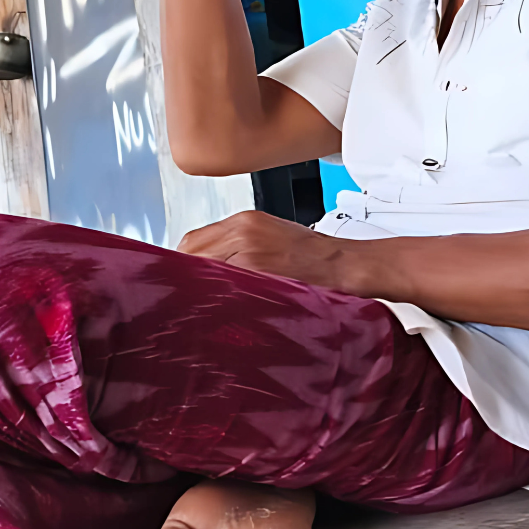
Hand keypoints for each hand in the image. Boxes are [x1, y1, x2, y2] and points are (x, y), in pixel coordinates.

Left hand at [178, 210, 353, 289]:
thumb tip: (210, 268)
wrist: (345, 264)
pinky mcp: (256, 269)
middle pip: (191, 254)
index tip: (184, 280)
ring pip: (202, 269)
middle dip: (188, 277)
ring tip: (207, 306)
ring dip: (200, 288)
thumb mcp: (273, 237)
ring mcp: (247, 250)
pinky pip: (222, 284)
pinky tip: (224, 308)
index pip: (192, 240)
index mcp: (245, 220)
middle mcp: (242, 230)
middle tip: (191, 298)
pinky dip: (218, 297)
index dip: (185, 263)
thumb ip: (240, 246)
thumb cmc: (314, 257)